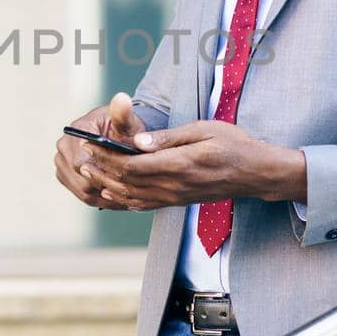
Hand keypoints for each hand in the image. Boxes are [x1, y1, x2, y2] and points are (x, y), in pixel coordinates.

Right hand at [54, 92, 146, 208]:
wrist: (118, 133)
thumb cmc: (126, 128)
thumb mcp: (128, 122)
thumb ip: (124, 115)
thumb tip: (122, 99)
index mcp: (75, 131)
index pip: (82, 163)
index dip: (103, 177)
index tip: (126, 185)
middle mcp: (63, 145)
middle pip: (81, 180)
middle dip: (106, 189)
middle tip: (130, 197)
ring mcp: (61, 162)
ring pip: (81, 190)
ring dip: (104, 198)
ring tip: (127, 202)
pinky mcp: (65, 174)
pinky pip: (81, 193)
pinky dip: (100, 199)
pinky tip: (119, 202)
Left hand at [84, 120, 305, 211]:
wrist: (255, 174)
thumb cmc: (233, 144)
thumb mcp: (203, 130)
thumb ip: (168, 138)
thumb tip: (137, 142)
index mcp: (179, 165)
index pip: (133, 164)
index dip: (108, 156)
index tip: (90, 144)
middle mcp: (174, 186)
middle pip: (128, 182)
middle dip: (102, 170)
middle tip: (81, 158)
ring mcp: (176, 197)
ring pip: (132, 196)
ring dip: (108, 185)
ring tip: (88, 174)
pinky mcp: (178, 202)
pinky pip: (145, 204)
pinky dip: (124, 200)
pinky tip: (111, 194)